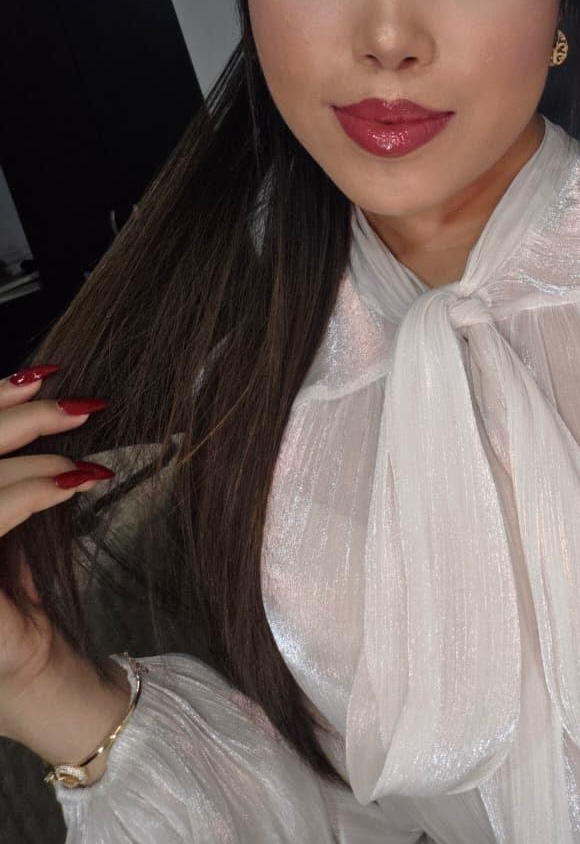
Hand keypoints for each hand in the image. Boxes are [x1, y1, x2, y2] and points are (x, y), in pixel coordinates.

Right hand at [0, 366, 112, 692]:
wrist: (37, 687)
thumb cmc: (18, 610)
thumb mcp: (2, 533)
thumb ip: (3, 483)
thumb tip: (33, 411)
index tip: (40, 376)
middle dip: (15, 413)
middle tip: (77, 403)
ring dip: (38, 455)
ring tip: (86, 459)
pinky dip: (37, 489)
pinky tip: (76, 482)